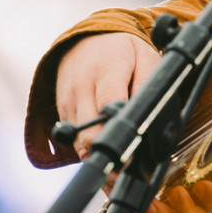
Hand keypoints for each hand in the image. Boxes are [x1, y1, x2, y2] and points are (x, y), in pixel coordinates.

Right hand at [55, 32, 161, 161]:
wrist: (85, 39)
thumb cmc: (122, 50)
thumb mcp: (145, 57)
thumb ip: (147, 83)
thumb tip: (148, 111)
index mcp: (105, 72)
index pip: (108, 106)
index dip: (118, 133)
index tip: (129, 156)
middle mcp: (81, 88)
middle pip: (88, 132)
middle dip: (107, 155)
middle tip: (126, 171)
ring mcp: (68, 101)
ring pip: (78, 141)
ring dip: (97, 157)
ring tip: (118, 173)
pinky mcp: (62, 111)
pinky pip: (73, 138)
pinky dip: (88, 149)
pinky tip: (106, 155)